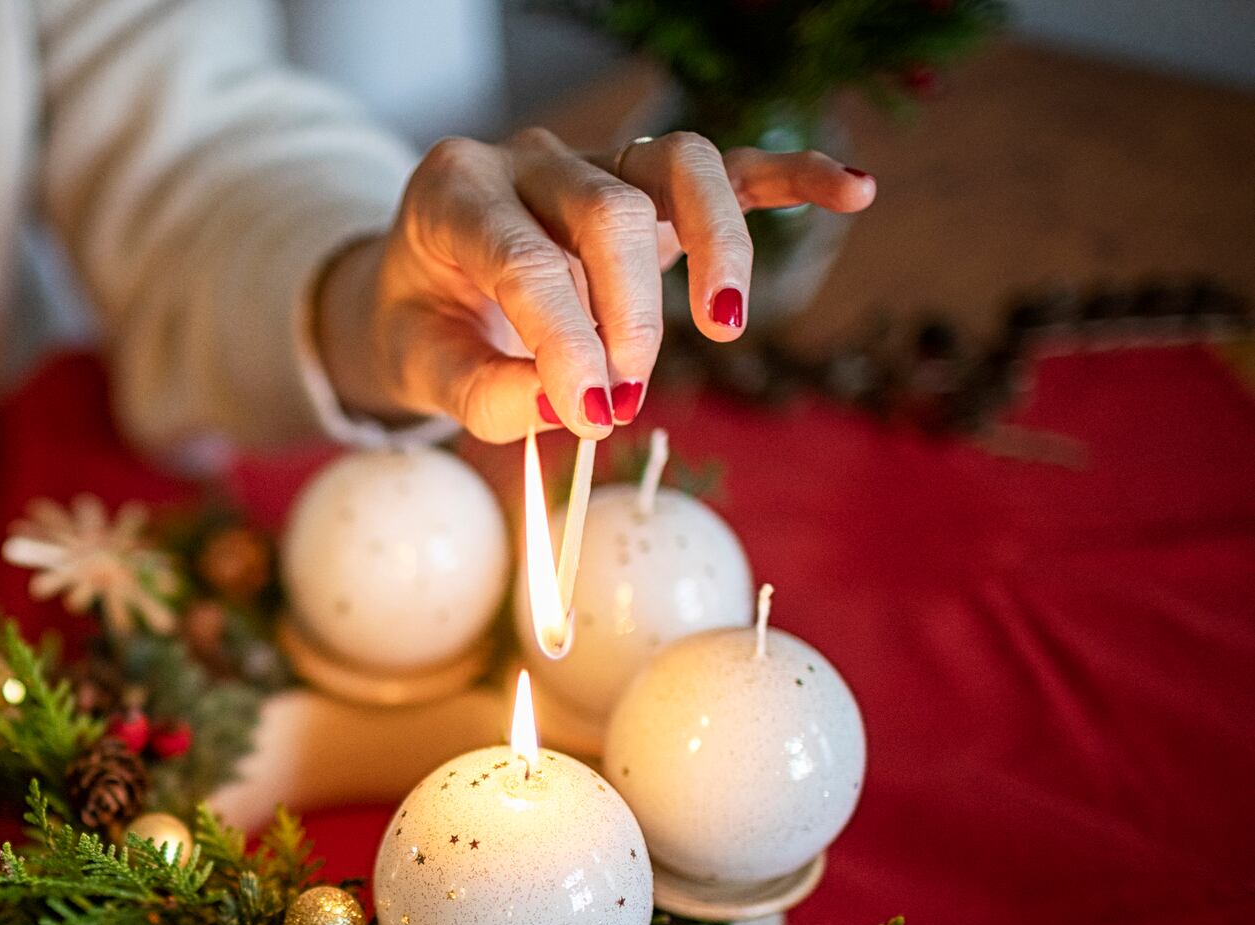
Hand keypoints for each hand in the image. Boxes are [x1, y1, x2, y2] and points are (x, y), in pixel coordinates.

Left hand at [313, 128, 874, 442]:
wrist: (418, 288)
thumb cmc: (423, 327)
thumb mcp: (421, 370)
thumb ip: (482, 393)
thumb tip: (564, 406)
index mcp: (454, 195)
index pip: (527, 261)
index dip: (569, 342)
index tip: (596, 416)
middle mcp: (527, 162)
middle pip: (606, 211)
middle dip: (629, 316)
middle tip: (625, 399)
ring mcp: (594, 161)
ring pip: (677, 166)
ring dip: (712, 248)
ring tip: (723, 328)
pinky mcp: (645, 184)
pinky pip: (726, 166)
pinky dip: (788, 177)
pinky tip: (853, 192)